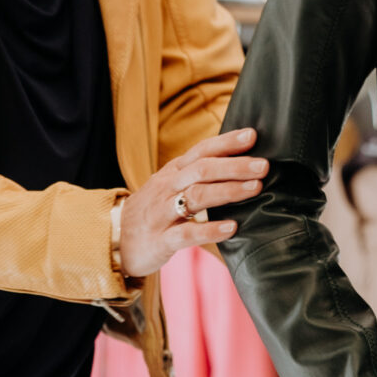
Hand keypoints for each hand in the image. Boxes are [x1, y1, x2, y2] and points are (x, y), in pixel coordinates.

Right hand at [118, 127, 267, 279]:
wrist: (114, 239)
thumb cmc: (153, 210)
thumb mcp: (170, 185)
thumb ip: (198, 174)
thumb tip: (240, 161)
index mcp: (173, 172)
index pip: (201, 151)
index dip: (226, 142)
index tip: (252, 136)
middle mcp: (167, 188)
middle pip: (201, 170)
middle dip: (234, 166)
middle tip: (262, 166)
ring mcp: (162, 213)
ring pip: (195, 197)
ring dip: (227, 191)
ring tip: (254, 188)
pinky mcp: (160, 240)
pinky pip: (186, 234)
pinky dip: (210, 230)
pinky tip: (232, 227)